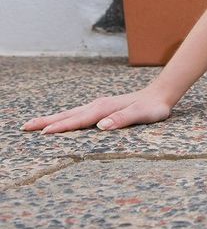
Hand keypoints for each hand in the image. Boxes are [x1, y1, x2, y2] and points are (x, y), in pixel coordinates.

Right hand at [21, 89, 173, 134]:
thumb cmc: (152, 108)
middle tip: (25, 127)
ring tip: (34, 125)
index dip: (61, 127)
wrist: (160, 95)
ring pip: (70, 113)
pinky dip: (64, 118)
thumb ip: (122, 120)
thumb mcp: (141, 115)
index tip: (43, 133)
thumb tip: (102, 126)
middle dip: (46, 122)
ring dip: (51, 119)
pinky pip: (77, 114)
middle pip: (67, 115)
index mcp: (103, 109)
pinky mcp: (101, 108)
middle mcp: (97, 106)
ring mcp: (98, 106)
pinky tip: (60, 122)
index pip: (78, 120)